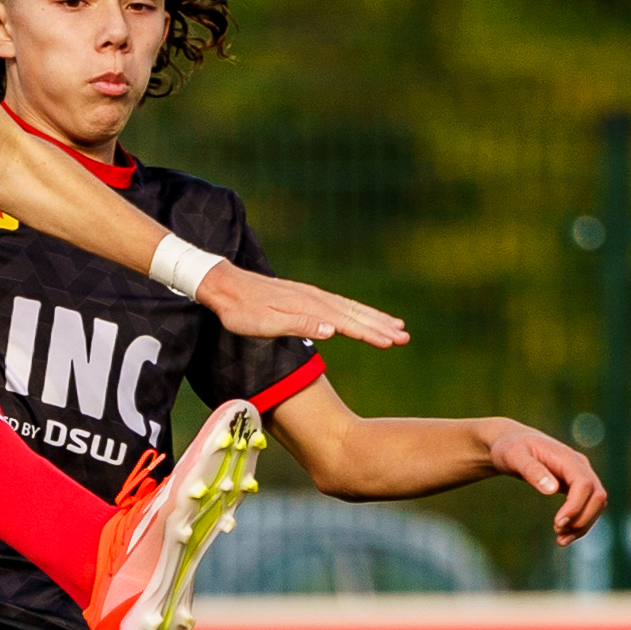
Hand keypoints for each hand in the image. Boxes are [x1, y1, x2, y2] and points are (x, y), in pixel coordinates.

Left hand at [197, 263, 408, 347]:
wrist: (225, 286)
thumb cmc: (241, 311)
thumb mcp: (266, 323)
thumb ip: (300, 326)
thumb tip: (333, 330)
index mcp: (309, 307)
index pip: (347, 324)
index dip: (370, 334)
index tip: (392, 343)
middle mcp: (315, 298)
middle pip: (355, 314)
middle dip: (381, 326)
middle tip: (405, 338)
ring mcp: (312, 295)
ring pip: (350, 308)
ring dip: (374, 318)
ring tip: (396, 327)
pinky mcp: (306, 296)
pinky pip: (340, 304)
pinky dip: (357, 311)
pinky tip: (364, 316)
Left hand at [486, 422, 606, 543]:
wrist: (511, 443)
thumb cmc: (510, 448)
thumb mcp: (514, 456)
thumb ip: (532, 471)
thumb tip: (552, 490)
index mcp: (567, 458)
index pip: (584, 484)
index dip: (576, 506)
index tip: (558, 524)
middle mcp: (580, 466)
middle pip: (598, 496)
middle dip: (583, 519)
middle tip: (559, 535)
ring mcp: (581, 475)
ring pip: (597, 504)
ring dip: (584, 525)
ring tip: (561, 541)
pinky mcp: (576, 486)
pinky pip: (588, 506)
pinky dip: (580, 522)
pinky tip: (563, 535)